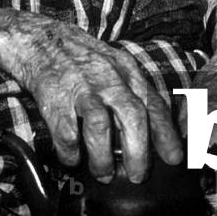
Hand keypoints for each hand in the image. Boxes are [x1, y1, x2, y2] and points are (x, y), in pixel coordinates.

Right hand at [0, 11, 183, 182]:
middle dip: (138, 152)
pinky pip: (66, 133)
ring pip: (99, 125)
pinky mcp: (54, 98)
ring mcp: (81, 88)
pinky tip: (74, 159)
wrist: (42, 39)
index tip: (174, 158)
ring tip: (105, 173)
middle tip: (138, 175)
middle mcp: (108, 78)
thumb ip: (135, 93)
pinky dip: (71, 153)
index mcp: (127, 71)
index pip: (154, 104)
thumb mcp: (116, 66)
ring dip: (103, 157)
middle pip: (132, 116)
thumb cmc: (85, 59)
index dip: (166, 134)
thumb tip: (155, 132)